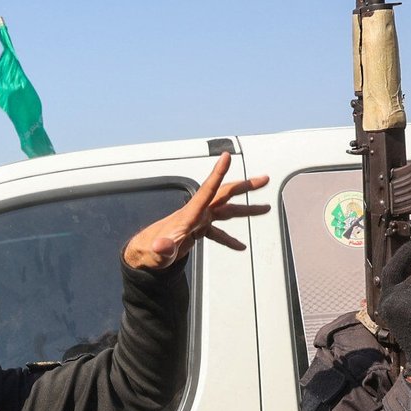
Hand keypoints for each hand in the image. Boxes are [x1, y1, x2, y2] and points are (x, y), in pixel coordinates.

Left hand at [123, 151, 270, 268]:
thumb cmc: (149, 251)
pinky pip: (218, 232)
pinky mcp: (197, 230)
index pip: (207, 190)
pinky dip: (229, 238)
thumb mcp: (158, 252)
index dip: (217, 173)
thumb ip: (163, 249)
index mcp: (190, 214)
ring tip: (265, 208)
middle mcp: (197, 213)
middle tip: (264, 179)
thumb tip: (162, 246)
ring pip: (226, 211)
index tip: (226, 156)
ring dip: (246, 209)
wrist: (144, 254)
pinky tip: (240, 246)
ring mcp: (198, 220)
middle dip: (245, 186)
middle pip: (224, 194)